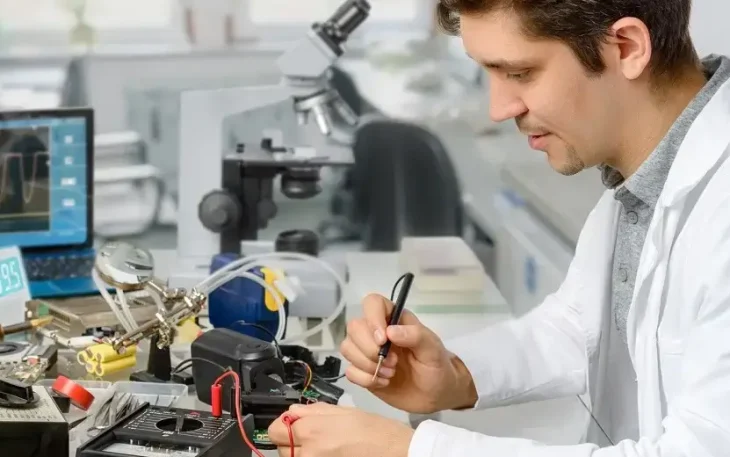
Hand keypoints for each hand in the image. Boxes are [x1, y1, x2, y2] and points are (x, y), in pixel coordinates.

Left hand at [268, 403, 413, 456]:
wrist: (396, 452)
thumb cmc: (376, 431)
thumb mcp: (344, 411)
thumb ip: (313, 411)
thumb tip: (293, 411)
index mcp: (311, 430)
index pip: (274, 430)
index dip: (284, 425)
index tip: (293, 425)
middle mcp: (308, 452)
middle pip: (281, 448)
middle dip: (291, 442)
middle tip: (312, 437)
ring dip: (301, 453)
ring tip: (324, 447)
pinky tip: (330, 454)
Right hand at [340, 294, 476, 413]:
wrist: (435, 394)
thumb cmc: (436, 366)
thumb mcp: (433, 349)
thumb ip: (416, 336)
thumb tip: (390, 331)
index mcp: (394, 319)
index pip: (372, 303)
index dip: (372, 319)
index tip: (383, 340)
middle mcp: (376, 331)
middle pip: (354, 327)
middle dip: (370, 349)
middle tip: (393, 363)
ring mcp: (367, 351)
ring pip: (347, 348)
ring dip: (367, 365)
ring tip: (390, 374)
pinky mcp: (363, 371)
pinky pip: (349, 371)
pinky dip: (365, 379)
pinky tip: (383, 382)